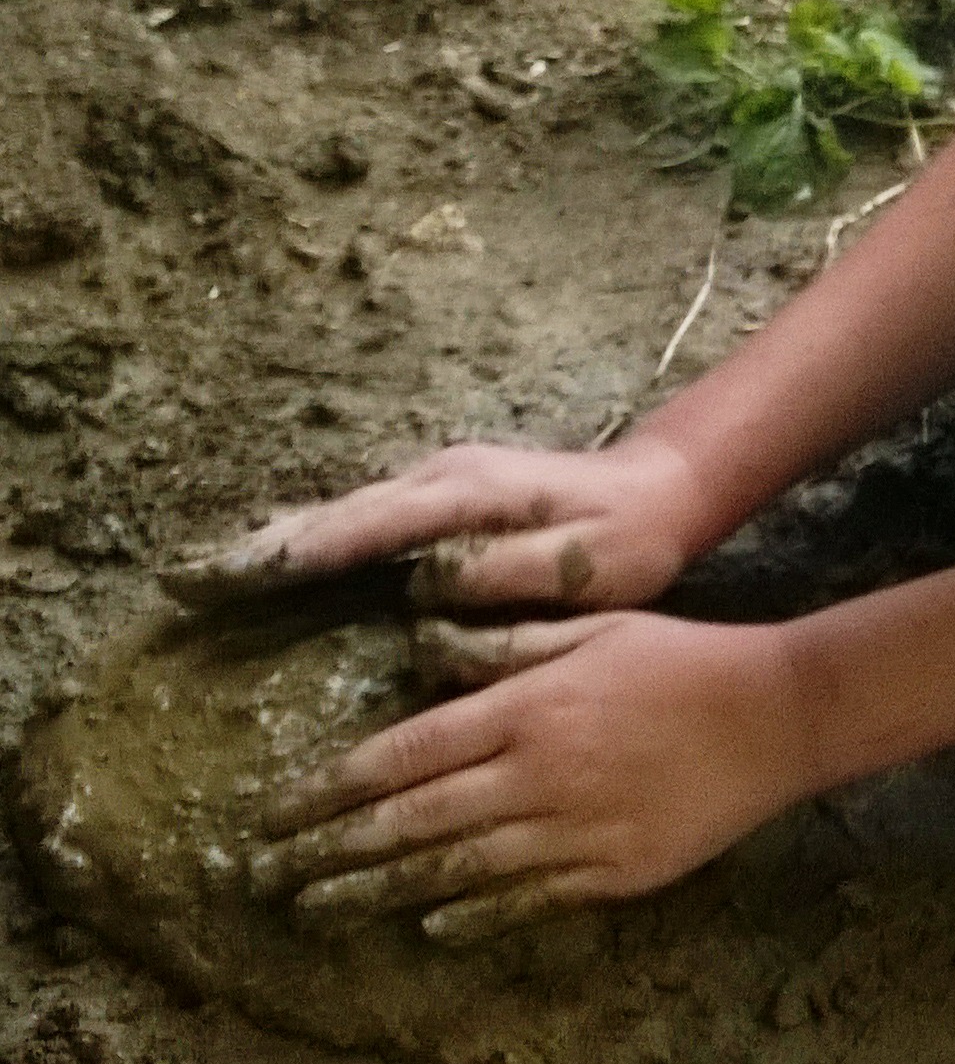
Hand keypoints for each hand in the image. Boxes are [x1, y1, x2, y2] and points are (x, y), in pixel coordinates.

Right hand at [163, 438, 703, 613]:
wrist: (661, 489)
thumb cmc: (630, 536)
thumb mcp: (588, 563)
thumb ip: (513, 571)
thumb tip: (429, 586)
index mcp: (472, 493)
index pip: (372, 525)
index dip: (304, 553)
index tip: (239, 575)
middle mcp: (444, 477)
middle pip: (338, 514)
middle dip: (261, 549)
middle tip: (184, 583)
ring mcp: (441, 481)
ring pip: (343, 514)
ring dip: (275, 545)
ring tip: (203, 579)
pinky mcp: (444, 496)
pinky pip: (363, 521)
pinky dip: (312, 541)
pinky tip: (273, 566)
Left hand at [249, 611, 814, 940]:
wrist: (773, 712)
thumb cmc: (680, 655)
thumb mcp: (593, 626)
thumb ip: (508, 644)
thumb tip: (425, 649)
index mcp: (527, 706)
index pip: (406, 753)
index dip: (333, 787)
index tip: (278, 810)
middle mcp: (537, 772)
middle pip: (415, 819)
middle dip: (334, 849)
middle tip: (271, 876)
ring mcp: (574, 828)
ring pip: (458, 867)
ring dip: (382, 890)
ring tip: (323, 906)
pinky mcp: (612, 870)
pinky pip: (526, 898)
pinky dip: (473, 912)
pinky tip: (434, 922)